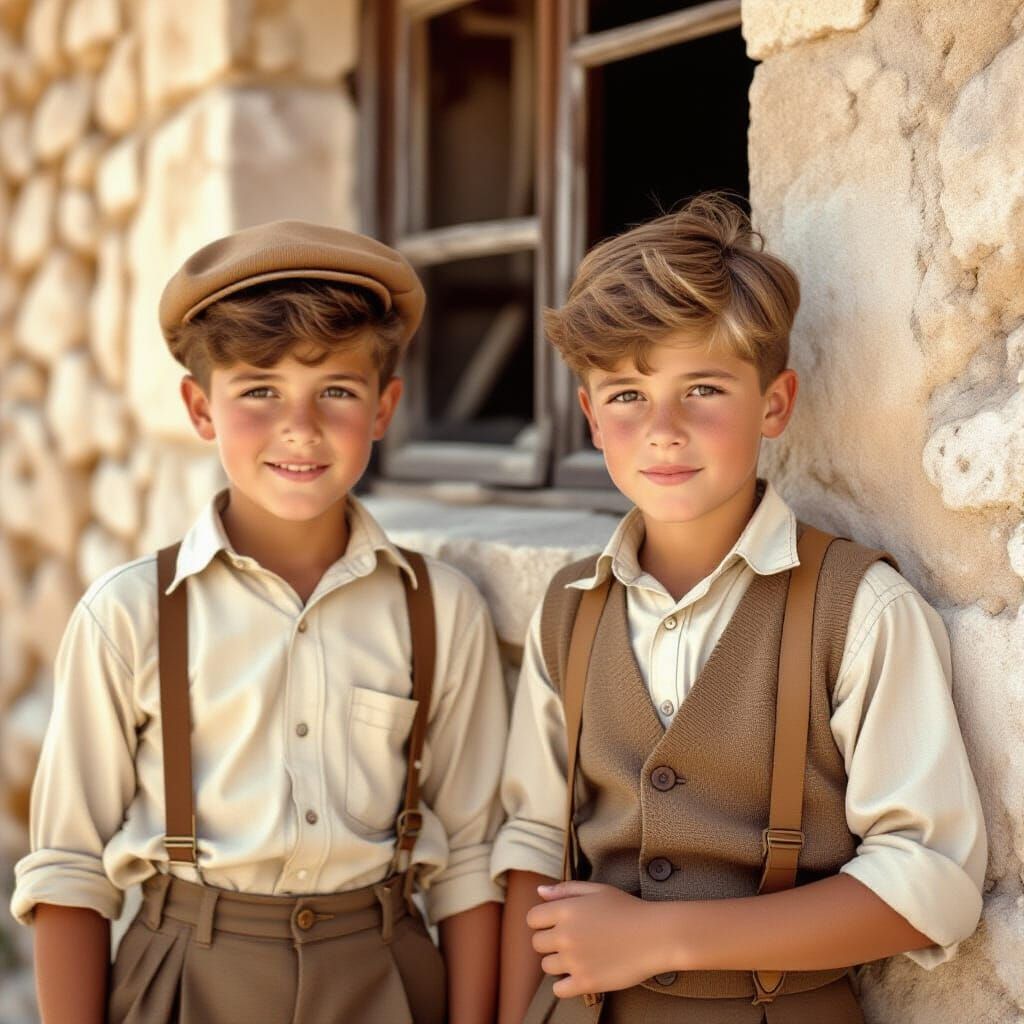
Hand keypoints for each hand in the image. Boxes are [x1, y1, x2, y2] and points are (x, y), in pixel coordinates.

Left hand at [526, 881, 670, 997]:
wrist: (656, 935)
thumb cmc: (627, 909)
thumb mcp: (597, 890)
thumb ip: (566, 889)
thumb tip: (540, 891)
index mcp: (566, 910)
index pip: (532, 919)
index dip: (543, 921)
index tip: (557, 924)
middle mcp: (565, 935)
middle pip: (537, 944)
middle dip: (550, 942)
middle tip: (571, 940)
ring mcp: (574, 961)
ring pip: (547, 966)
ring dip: (559, 962)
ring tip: (580, 956)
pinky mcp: (586, 983)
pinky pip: (558, 989)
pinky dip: (565, 984)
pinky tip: (579, 974)